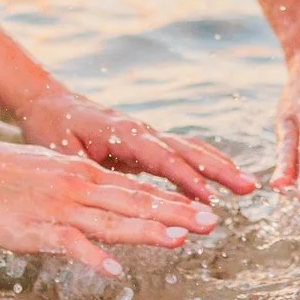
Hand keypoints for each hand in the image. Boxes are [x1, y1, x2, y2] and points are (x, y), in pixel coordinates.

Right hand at [0, 135, 217, 277]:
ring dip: (148, 231)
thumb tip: (101, 201)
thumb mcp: (49, 171)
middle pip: (135, 203)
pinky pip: (71, 244)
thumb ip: (77, 187)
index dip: (172, 199)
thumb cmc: (0, 174)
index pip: (137, 189)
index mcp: (83, 175)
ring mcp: (61, 208)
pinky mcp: (37, 229)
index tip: (203, 208)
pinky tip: (115, 269)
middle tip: (212, 223)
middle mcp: (79, 188)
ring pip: (112, 221)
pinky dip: (93, 256)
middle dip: (175, 213)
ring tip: (181, 239)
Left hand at [17, 88, 255, 201]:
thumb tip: (101, 188)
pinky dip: (205, 165)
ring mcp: (147, 136)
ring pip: (190, 150)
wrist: (50, 103)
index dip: (185, 177)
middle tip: (249, 187)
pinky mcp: (147, 144)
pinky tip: (221, 182)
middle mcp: (141, 132)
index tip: (208, 196)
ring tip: (248, 186)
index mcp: (122, 133)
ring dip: (220, 167)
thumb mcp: (59, 151)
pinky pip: (182, 154)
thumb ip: (82, 169)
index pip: (160, 157)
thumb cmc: (52, 128)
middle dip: (219, 170)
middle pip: (187, 150)